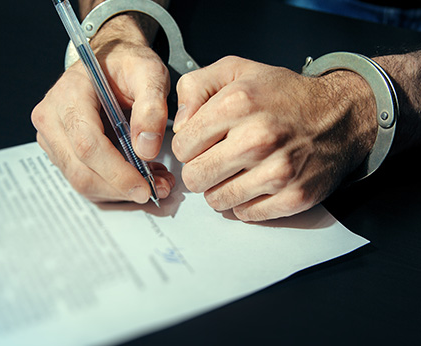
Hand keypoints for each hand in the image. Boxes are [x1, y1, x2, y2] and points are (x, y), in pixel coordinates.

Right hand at [32, 40, 173, 203]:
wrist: (109, 60)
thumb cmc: (127, 64)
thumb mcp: (149, 73)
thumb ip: (151, 107)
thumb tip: (146, 148)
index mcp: (69, 95)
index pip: (87, 144)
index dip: (117, 172)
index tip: (145, 186)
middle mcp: (51, 118)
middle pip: (80, 170)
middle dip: (120, 188)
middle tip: (156, 189)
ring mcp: (51, 136)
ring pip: (81, 181)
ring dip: (118, 191)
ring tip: (152, 181)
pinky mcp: (60, 150)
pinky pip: (84, 178)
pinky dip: (112, 186)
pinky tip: (136, 176)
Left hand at [172, 56, 375, 220]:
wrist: (340, 115)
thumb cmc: (284, 95)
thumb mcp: (235, 71)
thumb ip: (194, 88)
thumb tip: (179, 125)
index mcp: (237, 104)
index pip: (181, 147)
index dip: (188, 146)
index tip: (202, 143)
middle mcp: (258, 138)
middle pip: (195, 178)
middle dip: (200, 170)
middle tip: (216, 160)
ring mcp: (278, 171)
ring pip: (217, 201)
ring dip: (221, 189)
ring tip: (237, 171)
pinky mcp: (294, 196)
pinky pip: (246, 215)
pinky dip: (246, 203)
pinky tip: (256, 183)